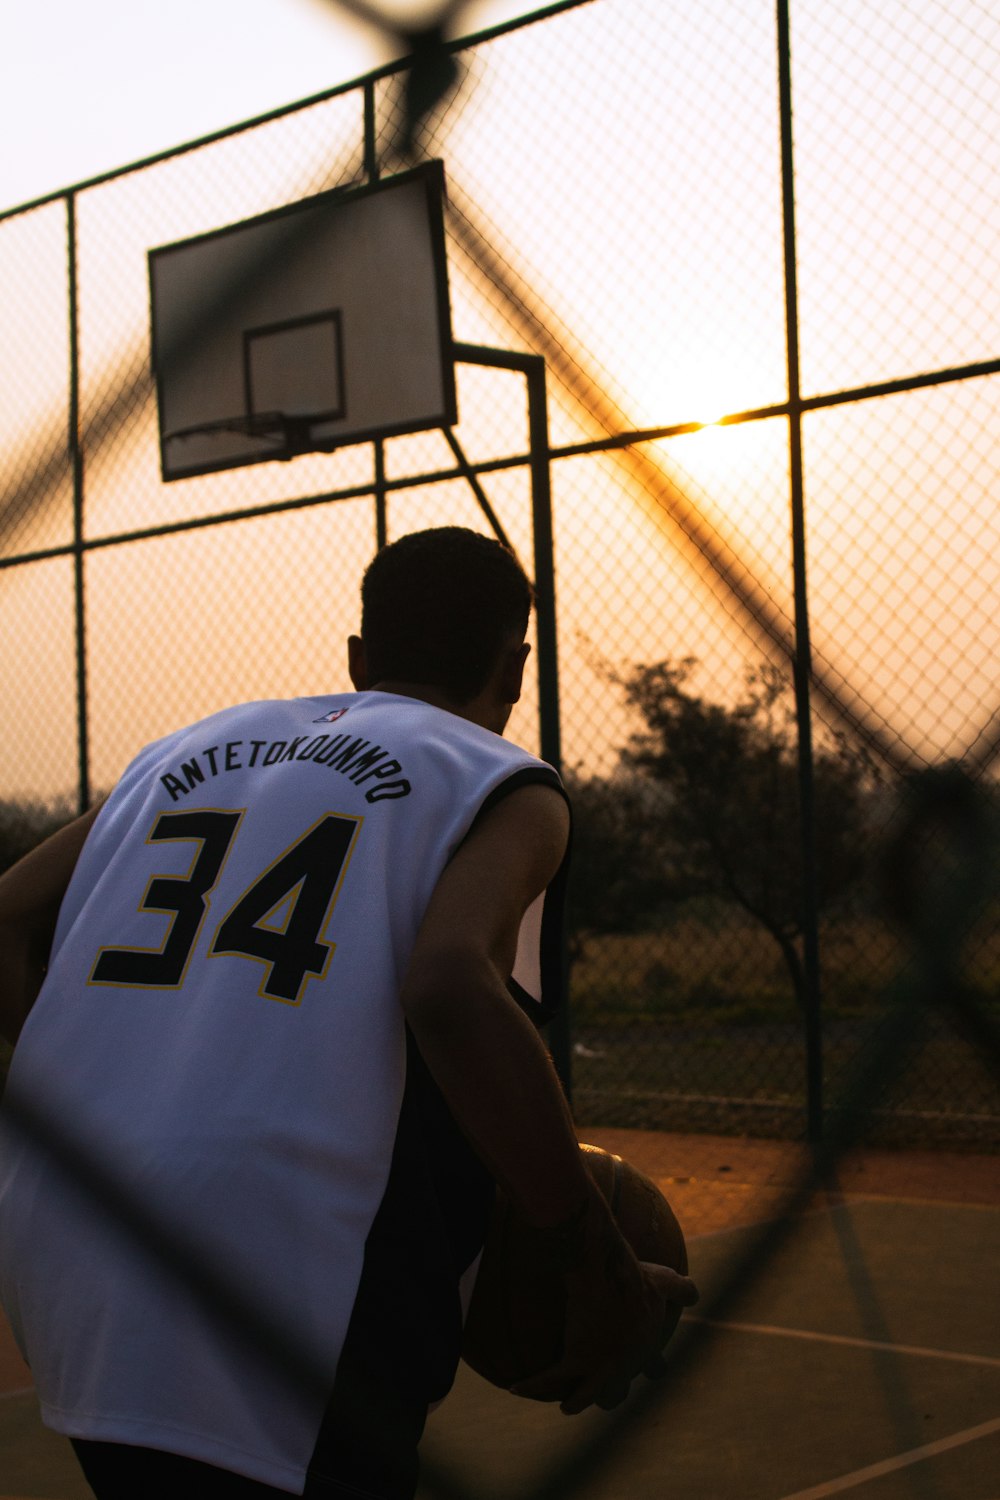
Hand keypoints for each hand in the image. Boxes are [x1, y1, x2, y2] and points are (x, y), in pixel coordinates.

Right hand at [510, 1204, 697, 1414]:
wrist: (605, 1275)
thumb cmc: (634, 1275)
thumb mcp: (664, 1280)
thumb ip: (683, 1289)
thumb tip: (694, 1294)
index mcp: (644, 1348)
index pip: (652, 1367)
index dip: (653, 1370)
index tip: (653, 1373)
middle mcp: (624, 1365)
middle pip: (615, 1392)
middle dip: (609, 1395)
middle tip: (601, 1395)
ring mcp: (600, 1368)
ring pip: (585, 1396)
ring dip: (574, 1401)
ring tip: (566, 1405)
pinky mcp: (576, 1361)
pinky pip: (549, 1378)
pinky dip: (531, 1385)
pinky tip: (516, 1388)